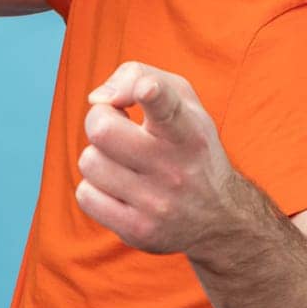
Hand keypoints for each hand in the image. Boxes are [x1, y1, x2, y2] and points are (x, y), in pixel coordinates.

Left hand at [75, 61, 242, 256]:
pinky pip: (85, 196)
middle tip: (118, 128)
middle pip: (102, 130)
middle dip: (100, 121)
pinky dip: (96, 189)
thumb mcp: (183, 101)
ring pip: (90, 162)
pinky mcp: (138, 231)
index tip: (147, 89)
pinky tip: (120, 190)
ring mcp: (157, 203)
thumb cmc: (189, 145)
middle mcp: (175, 168)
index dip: (152, 93)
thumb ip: (139, 76)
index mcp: (189, 131)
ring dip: (99, 158)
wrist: (221, 217)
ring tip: (125, 163)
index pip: (168, 108)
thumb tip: (98, 97)